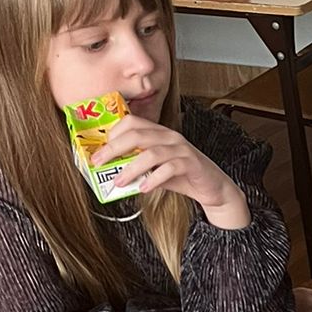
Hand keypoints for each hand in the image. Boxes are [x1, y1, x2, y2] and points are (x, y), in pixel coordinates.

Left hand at [105, 115, 248, 226]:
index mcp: (158, 133)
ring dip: (131, 168)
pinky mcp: (192, 164)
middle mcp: (169, 136)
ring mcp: (182, 149)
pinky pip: (170, 168)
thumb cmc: (181, 176)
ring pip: (152, 153)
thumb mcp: (154, 168)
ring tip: (119, 182)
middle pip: (137, 135)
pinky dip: (154, 179)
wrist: (213, 187)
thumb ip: (135, 165)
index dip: (112, 134)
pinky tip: (144, 189)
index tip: (98, 150)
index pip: (131, 122)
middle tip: (98, 163)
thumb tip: (108, 171)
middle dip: (114, 149)